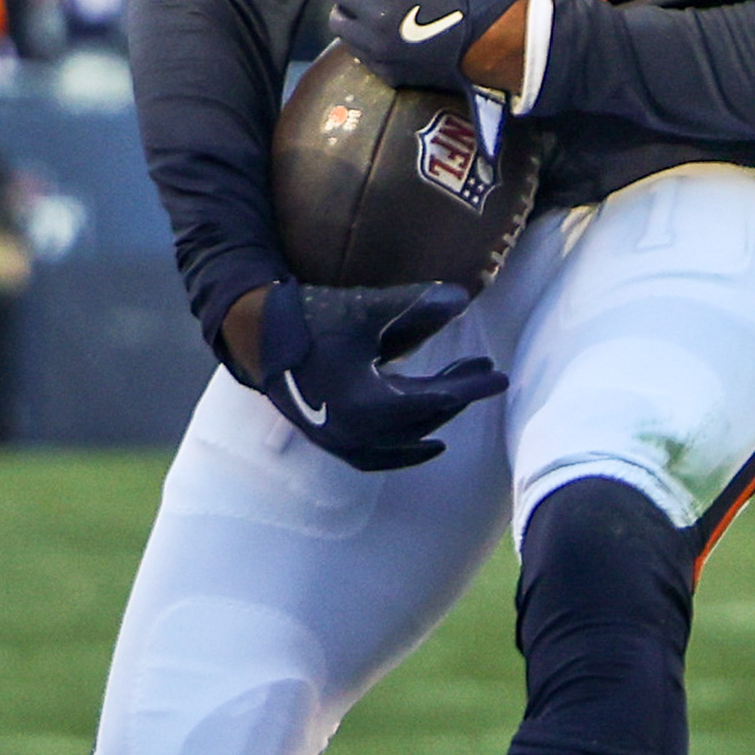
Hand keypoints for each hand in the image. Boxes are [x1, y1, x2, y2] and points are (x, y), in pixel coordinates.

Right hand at [250, 278, 508, 471]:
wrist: (255, 338)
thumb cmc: (312, 320)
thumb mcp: (366, 311)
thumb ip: (416, 307)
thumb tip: (463, 298)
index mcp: (367, 404)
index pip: (435, 399)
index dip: (470, 386)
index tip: (500, 375)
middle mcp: (355, 432)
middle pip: (423, 420)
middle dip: (456, 395)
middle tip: (483, 371)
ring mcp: (341, 441)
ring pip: (403, 441)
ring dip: (435, 420)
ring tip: (457, 396)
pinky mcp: (330, 440)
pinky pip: (378, 457)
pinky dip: (405, 451)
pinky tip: (427, 440)